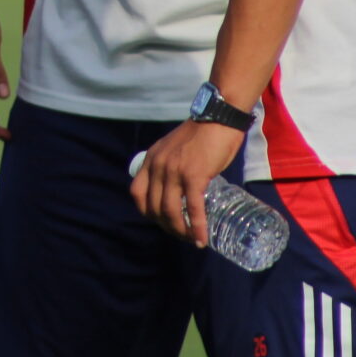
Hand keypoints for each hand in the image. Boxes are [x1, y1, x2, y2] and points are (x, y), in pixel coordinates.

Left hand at [130, 119, 245, 247]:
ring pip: (170, 211)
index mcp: (151, 159)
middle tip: (180, 233)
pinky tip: (200, 238)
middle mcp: (157, 166)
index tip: (161, 220)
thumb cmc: (201, 134)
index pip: (137, 193)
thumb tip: (178, 188)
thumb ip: (170, 165)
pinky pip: (193, 207)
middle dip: (166, 225)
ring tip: (190, 239)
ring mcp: (174, 171)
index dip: (147, 211)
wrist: (219, 117)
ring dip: (179, 230)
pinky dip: (196, 227)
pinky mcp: (194, 175)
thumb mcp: (174, 148)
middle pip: (153, 207)